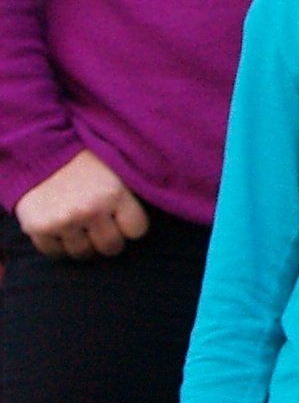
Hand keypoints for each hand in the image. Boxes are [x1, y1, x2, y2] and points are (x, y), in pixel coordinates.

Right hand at [16, 149, 146, 257]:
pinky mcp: (38, 227)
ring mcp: (63, 220)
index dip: (130, 225)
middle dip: (109, 239)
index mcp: (114, 193)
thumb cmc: (82, 160)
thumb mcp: (115, 168)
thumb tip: (157, 213)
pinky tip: (60, 230)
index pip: (136, 231)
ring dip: (83, 244)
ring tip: (80, 228)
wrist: (37, 148)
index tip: (122, 218)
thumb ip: (129, 194)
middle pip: (111, 247)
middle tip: (101, 227)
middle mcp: (90, 209)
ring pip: (83, 253)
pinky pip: (54, 253)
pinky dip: (58, 246)